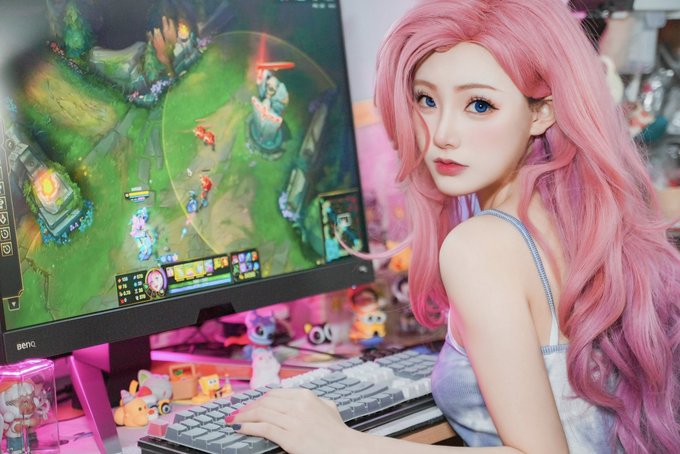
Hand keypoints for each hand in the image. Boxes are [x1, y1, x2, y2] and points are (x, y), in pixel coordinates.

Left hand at [230, 388, 358, 453]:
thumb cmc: (338, 432)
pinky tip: (240, 428)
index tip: (249, 404)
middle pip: (264, 402)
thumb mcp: (328, 408)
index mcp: (305, 395)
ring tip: (233, 420)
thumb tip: (303, 399)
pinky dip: (248, 427)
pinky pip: (263, 428)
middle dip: (247, 408)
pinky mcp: (290, 437)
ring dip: (243, 416)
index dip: (257, 399)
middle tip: (236, 413)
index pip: (274, 393)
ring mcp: (294, 420)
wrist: (346, 448)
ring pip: (261, 413)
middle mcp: (298, 405)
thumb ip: (315, 401)